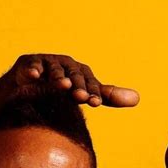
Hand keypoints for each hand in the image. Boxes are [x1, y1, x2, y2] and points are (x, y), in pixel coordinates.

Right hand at [6, 54, 139, 106]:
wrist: (31, 87)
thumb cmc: (64, 89)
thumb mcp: (86, 92)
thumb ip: (108, 96)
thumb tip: (138, 98)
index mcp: (80, 72)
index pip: (90, 82)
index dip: (93, 92)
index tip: (95, 103)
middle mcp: (65, 65)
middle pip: (74, 75)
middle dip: (78, 86)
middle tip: (82, 97)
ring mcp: (47, 63)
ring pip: (54, 70)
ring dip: (59, 77)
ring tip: (64, 86)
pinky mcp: (29, 64)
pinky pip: (32, 66)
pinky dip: (34, 70)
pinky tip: (36, 76)